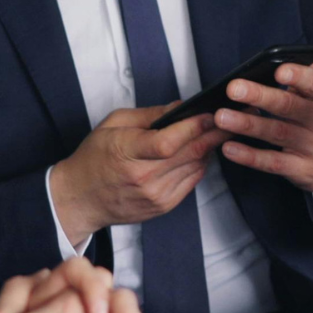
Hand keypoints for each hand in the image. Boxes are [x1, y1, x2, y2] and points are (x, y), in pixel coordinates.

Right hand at [50, 104, 231, 243]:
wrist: (80, 199)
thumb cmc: (94, 157)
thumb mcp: (113, 124)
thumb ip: (149, 115)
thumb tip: (182, 107)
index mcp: (126, 152)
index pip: (168, 142)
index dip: (194, 127)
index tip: (210, 112)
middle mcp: (143, 178)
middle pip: (190, 153)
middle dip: (215, 132)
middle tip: (232, 116)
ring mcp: (155, 195)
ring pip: (196, 166)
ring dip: (211, 147)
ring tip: (222, 129)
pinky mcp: (163, 206)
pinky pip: (192, 181)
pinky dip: (200, 163)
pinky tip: (202, 150)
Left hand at [215, 62, 312, 206]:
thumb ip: (309, 77)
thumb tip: (288, 57)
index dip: (299, 77)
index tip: (278, 71)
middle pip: (290, 107)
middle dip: (260, 96)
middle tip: (233, 88)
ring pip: (276, 133)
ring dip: (246, 124)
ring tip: (222, 116)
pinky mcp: (303, 171)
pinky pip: (273, 163)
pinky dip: (250, 156)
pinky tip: (229, 148)